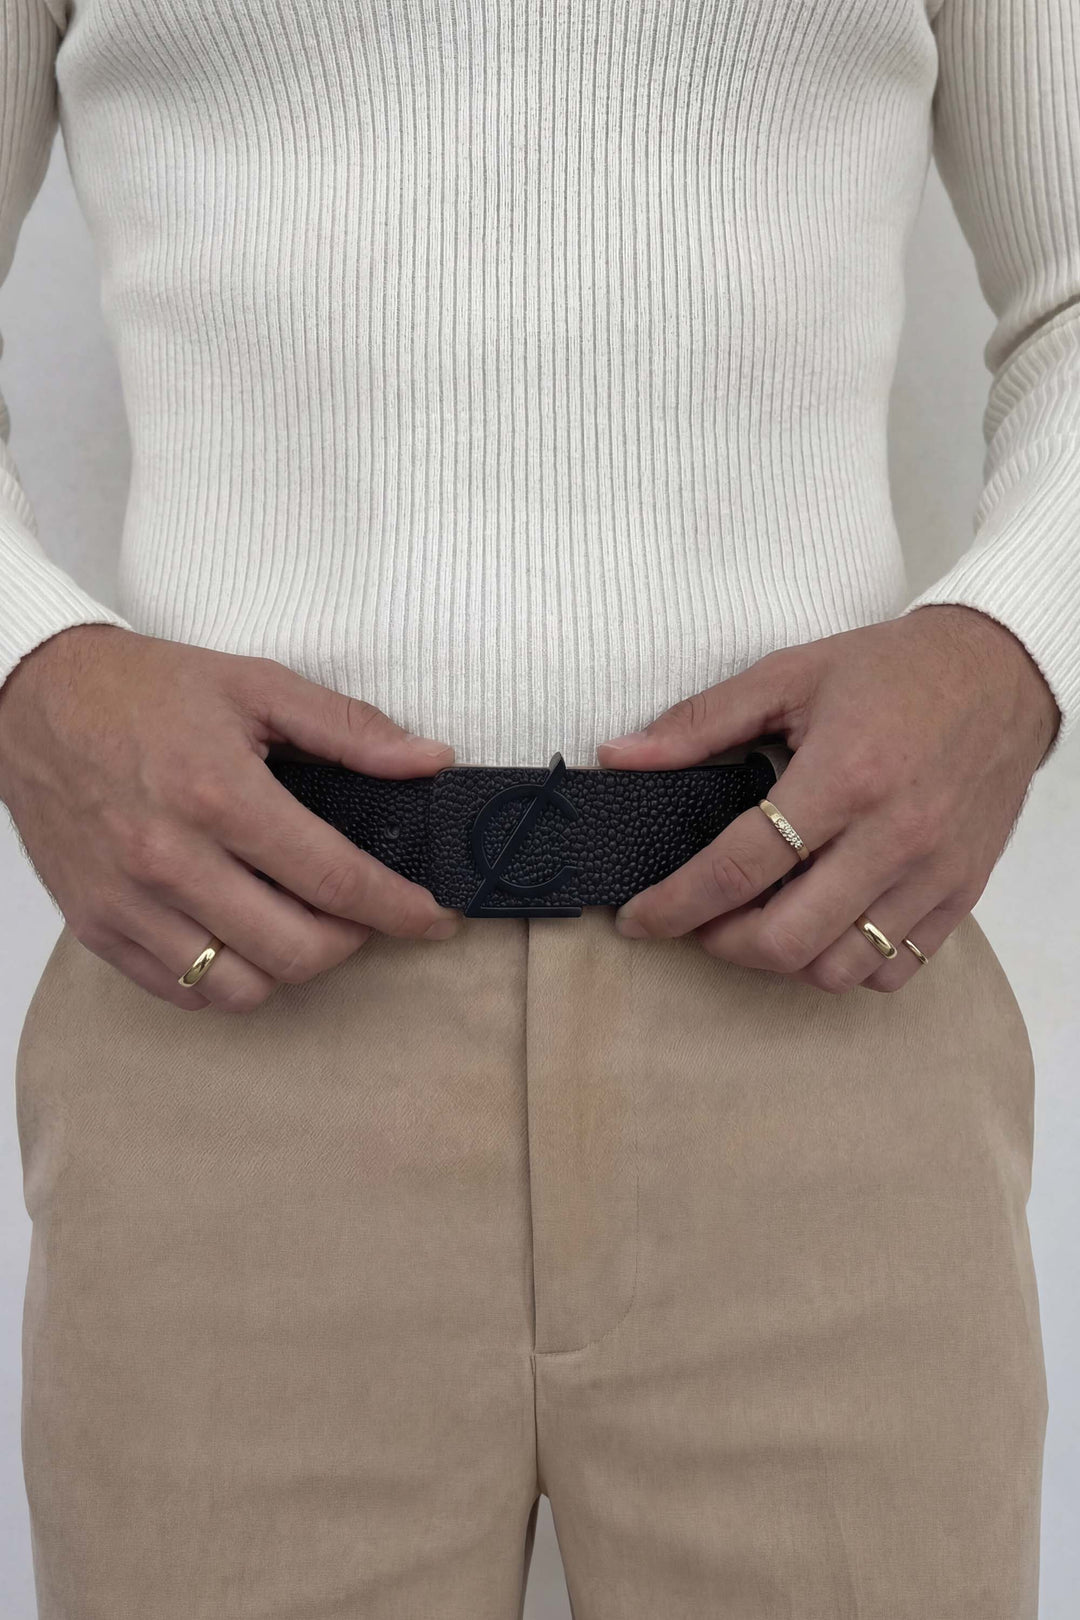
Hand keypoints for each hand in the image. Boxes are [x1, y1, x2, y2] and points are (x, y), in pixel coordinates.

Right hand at [0, 625, 460, 1011]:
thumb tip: (431, 762)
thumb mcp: (256, 685)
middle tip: (361, 913)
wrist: (32, 698)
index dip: (400, 909)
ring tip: (301, 923)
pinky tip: (243, 935)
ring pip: (241, 988)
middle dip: (352, 941)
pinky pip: (182, 992)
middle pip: (296, 951)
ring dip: (290, 966)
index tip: (434, 916)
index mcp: (220, 794)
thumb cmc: (144, 689)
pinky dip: (227, 979)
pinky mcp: (96, 926)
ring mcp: (128, 902)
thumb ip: (350, 729)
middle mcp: (171, 860)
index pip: (336, 880)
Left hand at [596, 606, 1059, 993]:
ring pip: (840, 969)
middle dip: (722, 943)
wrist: (1004, 671)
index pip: (739, 866)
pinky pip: (894, 968)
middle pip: (787, 938)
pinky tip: (821, 928)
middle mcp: (892, 835)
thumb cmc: (894, 670)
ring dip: (783, 960)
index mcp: (843, 776)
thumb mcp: (789, 674)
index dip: (674, 903)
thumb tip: (619, 756)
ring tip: (758, 923)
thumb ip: (699, 722)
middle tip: (699, 922)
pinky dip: (846, 966)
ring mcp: (932, 872)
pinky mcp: (962, 892)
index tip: (637, 918)